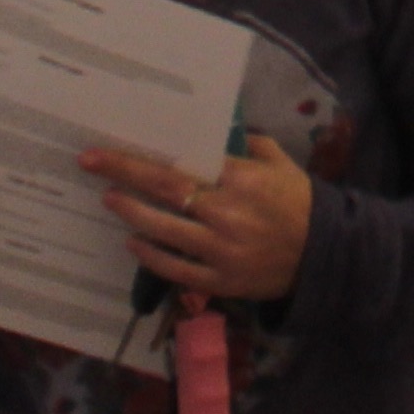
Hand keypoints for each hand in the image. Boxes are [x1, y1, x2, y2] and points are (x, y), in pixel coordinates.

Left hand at [89, 131, 311, 303]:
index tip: (108, 149)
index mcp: (240, 179)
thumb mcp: (280, 163)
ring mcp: (219, 250)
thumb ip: (248, 146)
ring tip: (110, 200)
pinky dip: (151, 255)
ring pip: (163, 231)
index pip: (179, 164)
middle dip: (122, 176)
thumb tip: (218, 132)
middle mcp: (225, 213)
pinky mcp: (218, 281)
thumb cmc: (299, 202)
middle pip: (163, 192)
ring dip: (132, 213)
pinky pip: (175, 268)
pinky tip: (134, 242)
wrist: (323, 254)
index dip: (140, 158)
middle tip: (90, 163)